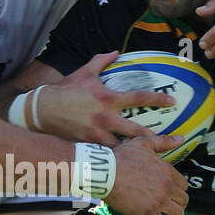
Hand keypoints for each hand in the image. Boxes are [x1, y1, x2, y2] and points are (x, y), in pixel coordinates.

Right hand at [37, 52, 175, 144]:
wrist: (42, 110)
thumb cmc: (64, 90)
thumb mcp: (84, 72)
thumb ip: (102, 61)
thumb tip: (116, 52)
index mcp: (107, 98)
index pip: (138, 98)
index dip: (157, 99)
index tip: (172, 101)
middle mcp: (105, 118)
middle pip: (135, 130)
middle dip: (154, 137)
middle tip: (169, 140)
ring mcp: (96, 134)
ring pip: (122, 147)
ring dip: (134, 150)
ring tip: (148, 156)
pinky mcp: (87, 145)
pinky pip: (105, 154)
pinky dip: (115, 157)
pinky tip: (125, 162)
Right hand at [106, 137, 187, 214]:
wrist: (105, 173)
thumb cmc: (121, 157)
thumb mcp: (144, 144)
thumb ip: (164, 142)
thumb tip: (181, 138)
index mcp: (168, 171)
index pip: (183, 185)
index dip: (180, 191)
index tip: (175, 195)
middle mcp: (167, 187)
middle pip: (183, 200)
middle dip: (181, 206)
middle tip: (176, 210)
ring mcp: (159, 202)